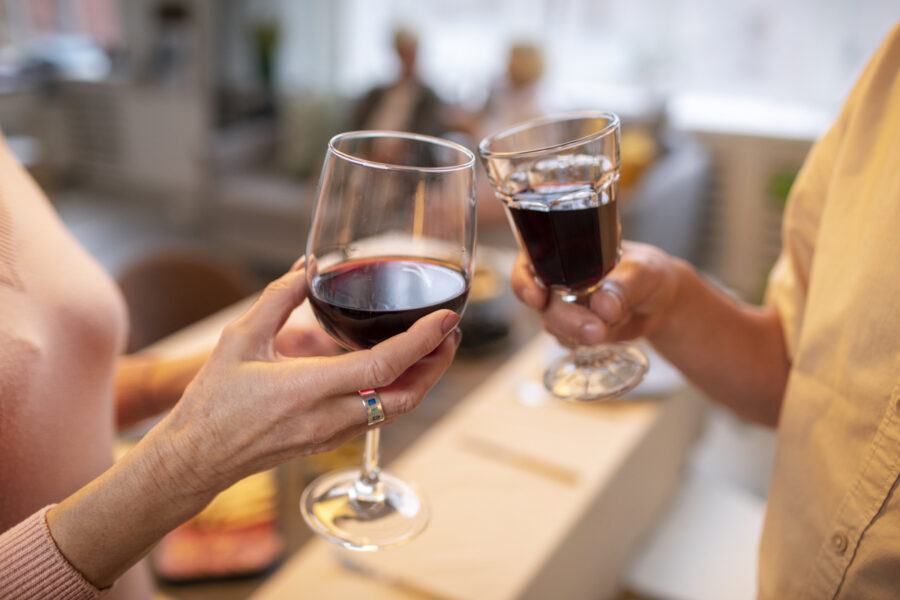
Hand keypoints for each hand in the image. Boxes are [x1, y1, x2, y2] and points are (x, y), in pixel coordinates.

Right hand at [149, 259, 461, 498]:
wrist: (196, 458)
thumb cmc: (212, 401)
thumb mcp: (238, 339)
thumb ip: (276, 300)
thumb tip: (306, 267)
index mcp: (306, 388)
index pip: (383, 366)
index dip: (422, 342)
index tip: (447, 320)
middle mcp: (327, 416)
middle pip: (405, 395)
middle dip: (437, 364)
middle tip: (451, 332)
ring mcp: (331, 434)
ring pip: (397, 411)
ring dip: (423, 380)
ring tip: (434, 348)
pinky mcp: (329, 441)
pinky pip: (378, 418)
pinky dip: (399, 393)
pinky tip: (399, 371)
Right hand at [510, 241, 681, 346]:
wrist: (662, 303)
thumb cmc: (651, 273)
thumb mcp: (644, 272)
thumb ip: (624, 287)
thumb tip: (603, 305)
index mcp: (567, 249)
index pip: (530, 260)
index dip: (525, 280)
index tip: (537, 298)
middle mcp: (559, 276)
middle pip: (540, 299)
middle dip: (564, 318)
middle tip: (596, 330)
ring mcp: (563, 303)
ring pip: (551, 322)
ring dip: (575, 332)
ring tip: (607, 332)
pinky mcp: (572, 327)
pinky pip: (565, 339)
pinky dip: (582, 342)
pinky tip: (605, 334)